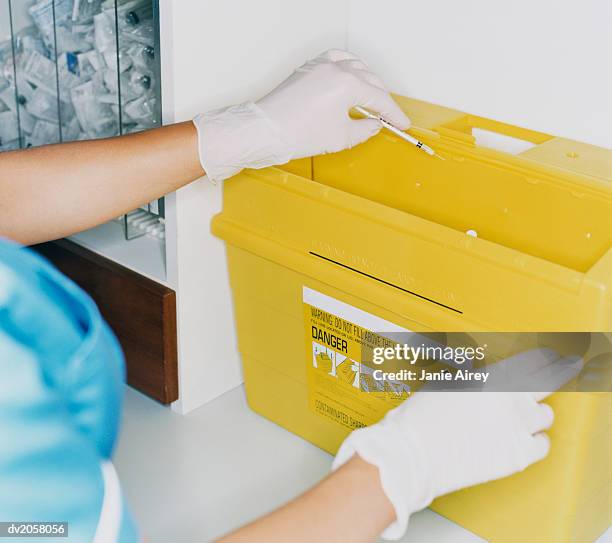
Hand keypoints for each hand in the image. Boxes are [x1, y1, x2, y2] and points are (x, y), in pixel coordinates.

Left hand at [193, 49, 408, 182]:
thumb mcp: (340, 138)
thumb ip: (364, 129)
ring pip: (354, 66)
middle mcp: (335, 69)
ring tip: (371, 98)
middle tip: (388, 116)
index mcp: (347, 84)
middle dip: (382, 99)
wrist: (265, 131)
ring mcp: (319, 66)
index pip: (380, 99)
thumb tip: (373, 124)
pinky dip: (347, 69)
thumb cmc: (296, 133)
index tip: (402, 123)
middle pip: (370, 81)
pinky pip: (335, 61)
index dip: (394, 114)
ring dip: (367, 81)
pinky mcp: (307, 70)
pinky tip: (348, 78)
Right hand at [332, 349, 582, 539]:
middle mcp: (510, 400)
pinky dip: (535, 442)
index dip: (545, 358)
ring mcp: (516, 428)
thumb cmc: (420, 419)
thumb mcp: (444, 385)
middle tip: (561, 372)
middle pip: (549, 382)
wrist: (413, 453)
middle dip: (556, 375)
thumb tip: (481, 375)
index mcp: (491, 377)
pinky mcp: (517, 456)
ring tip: (524, 417)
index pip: (532, 361)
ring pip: (546, 416)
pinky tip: (524, 440)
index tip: (550, 358)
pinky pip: (542, 445)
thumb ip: (472, 379)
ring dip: (536, 414)